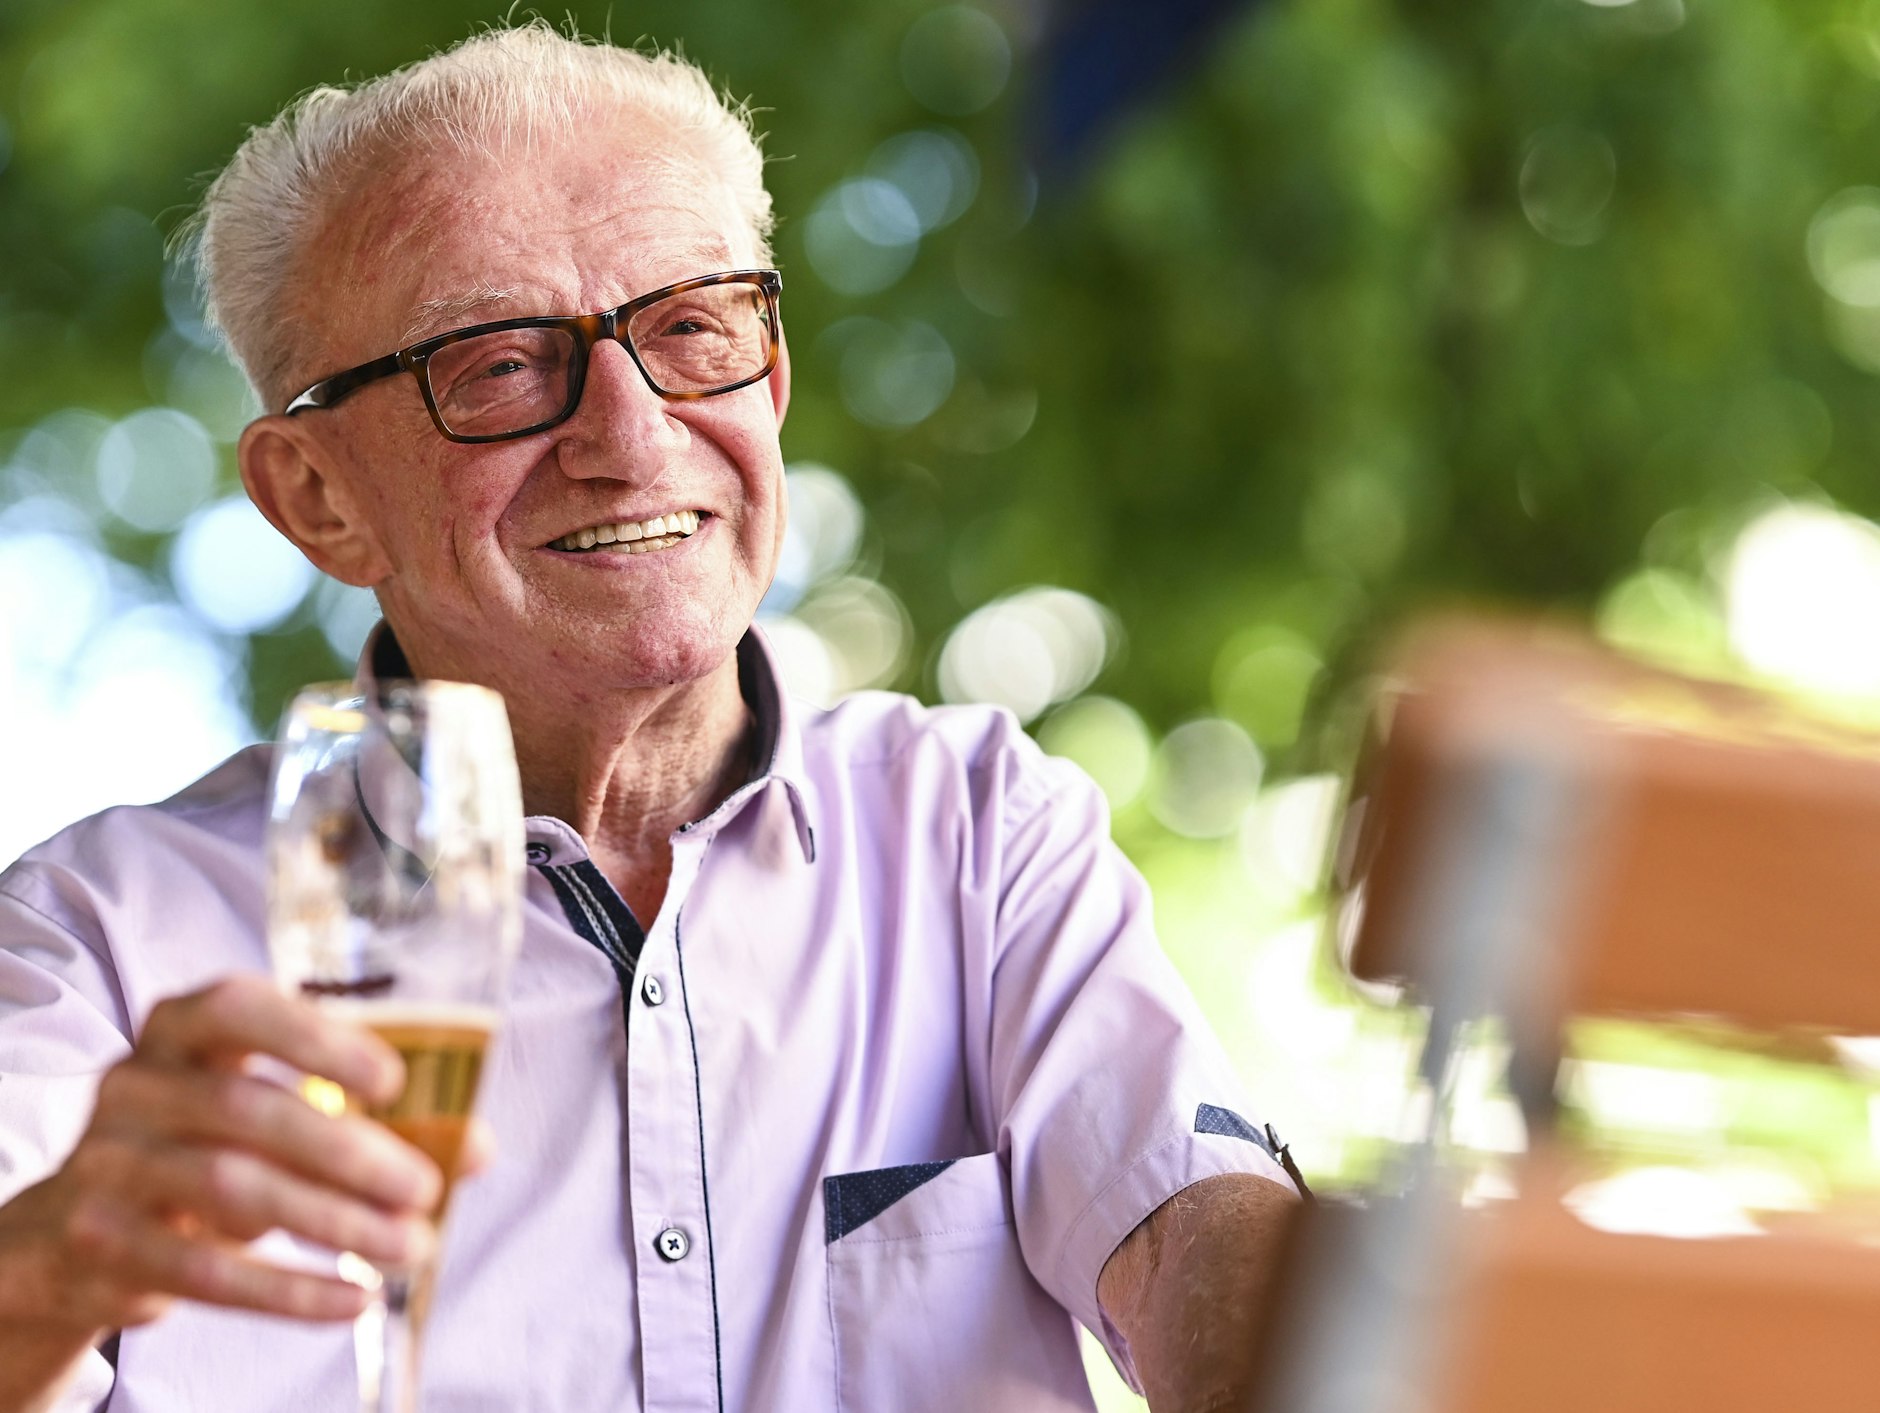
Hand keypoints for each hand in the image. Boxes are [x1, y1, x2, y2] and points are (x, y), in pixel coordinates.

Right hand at [0, 974, 447, 1399]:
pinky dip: (287, 1290)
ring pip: (228, 1190)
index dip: (316, 1040)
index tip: (392, 1081)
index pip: (237, 1007)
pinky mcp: (98, 1243)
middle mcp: (134, 1084)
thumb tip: (476, 1147)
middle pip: (247, 1111)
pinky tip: (349, 1297)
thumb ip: (373, 1122)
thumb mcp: (276, 1121)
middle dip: (350, 1153)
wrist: (80, 1230)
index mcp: (181, 1028)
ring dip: (332, 1221)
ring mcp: (107, 1164)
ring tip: (406, 1246)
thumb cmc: (207, 1148)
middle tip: (423, 1189)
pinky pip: (201, 1272)